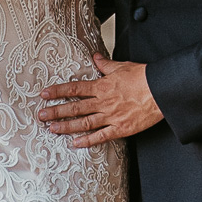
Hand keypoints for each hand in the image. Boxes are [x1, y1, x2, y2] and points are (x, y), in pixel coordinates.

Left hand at [37, 54, 163, 147]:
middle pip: (74, 107)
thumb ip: (106, 64)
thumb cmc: (144, 78)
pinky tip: (75, 144)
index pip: (75, 88)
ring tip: (52, 129)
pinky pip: (100, 136)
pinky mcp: (120, 128)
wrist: (161, 91)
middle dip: (56, 111)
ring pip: (83, 122)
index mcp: (102, 86)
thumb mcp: (122, 66)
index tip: (44, 94)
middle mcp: (103, 102)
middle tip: (41, 115)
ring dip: (66, 126)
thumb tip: (96, 58)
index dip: (58, 91)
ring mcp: (110, 116)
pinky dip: (87, 141)